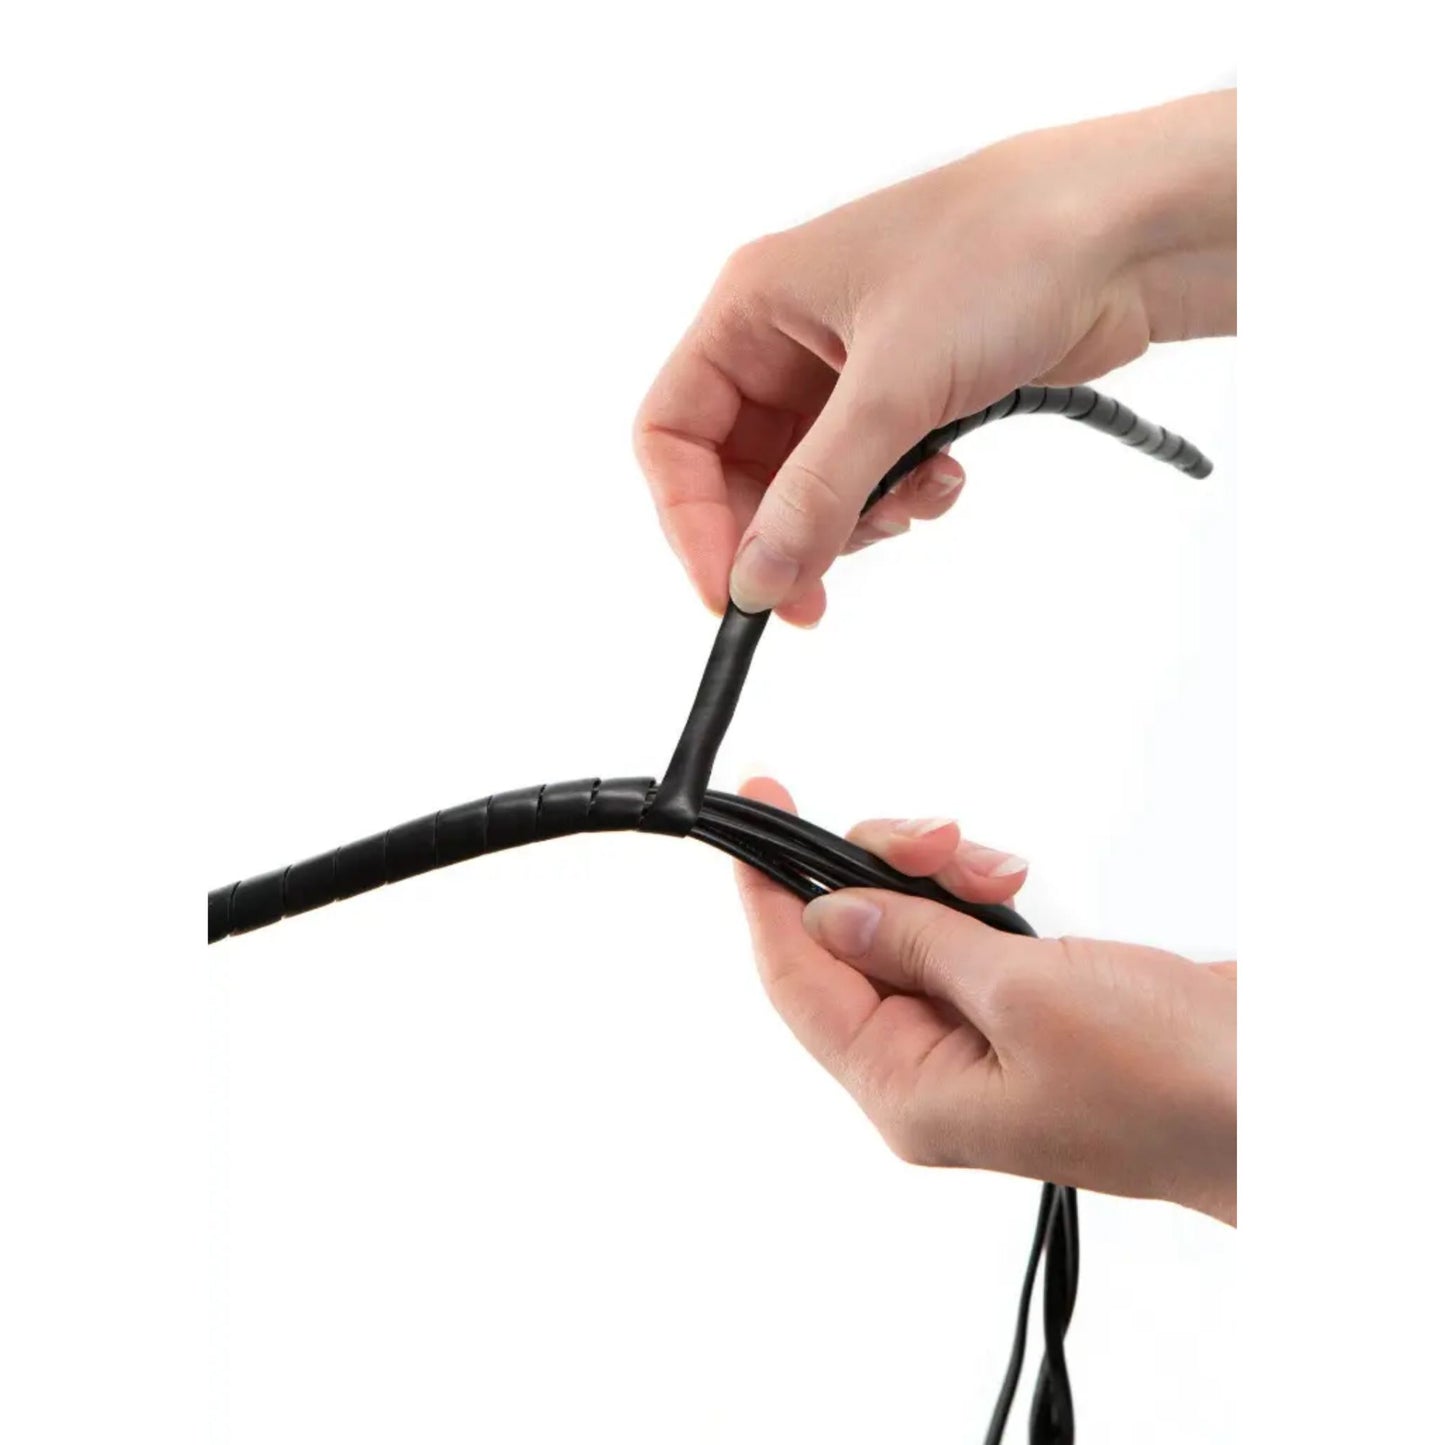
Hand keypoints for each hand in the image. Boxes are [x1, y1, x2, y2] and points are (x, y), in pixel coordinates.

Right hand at [635, 89, 1235, 623]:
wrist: (1129, 229)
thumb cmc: (1003, 253)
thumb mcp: (893, 386)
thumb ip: (817, 493)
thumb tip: (755, 580)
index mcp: (752, 306)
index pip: (673, 433)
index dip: (690, 520)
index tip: (732, 592)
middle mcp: (786, 338)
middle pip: (738, 472)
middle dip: (779, 535)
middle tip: (813, 597)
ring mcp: (847, 370)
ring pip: (807, 486)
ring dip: (853, 517)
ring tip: (914, 499)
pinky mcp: (906, 395)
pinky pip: (868, 477)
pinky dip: (899, 497)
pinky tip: (948, 477)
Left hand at [734, 778, 1236, 1223]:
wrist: (1276, 1091)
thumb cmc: (1168, 1074)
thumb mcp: (1023, 995)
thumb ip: (914, 944)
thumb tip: (826, 914)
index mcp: (910, 1092)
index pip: (797, 985)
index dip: (765, 899)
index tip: (753, 813)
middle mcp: (928, 1071)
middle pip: (845, 947)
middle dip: (875, 871)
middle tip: (927, 835)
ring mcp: (973, 1037)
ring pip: (901, 929)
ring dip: (931, 877)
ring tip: (986, 862)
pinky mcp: (1017, 1005)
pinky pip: (954, 934)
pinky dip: (970, 893)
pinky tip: (1007, 877)